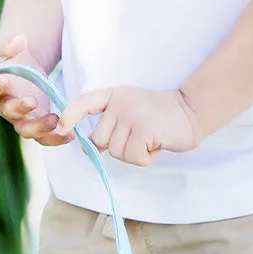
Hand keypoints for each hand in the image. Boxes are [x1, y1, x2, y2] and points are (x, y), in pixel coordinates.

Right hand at [0, 33, 72, 145]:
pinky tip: (70, 134)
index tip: (2, 80)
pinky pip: (44, 135)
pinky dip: (56, 137)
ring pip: (26, 129)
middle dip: (19, 108)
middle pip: (9, 113)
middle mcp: (4, 105)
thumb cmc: (12, 52)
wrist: (25, 61)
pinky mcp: (37, 122)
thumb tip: (19, 39)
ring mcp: (21, 117)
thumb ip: (9, 41)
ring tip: (54, 119)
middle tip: (31, 100)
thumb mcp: (8, 42)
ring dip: (39, 127)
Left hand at [55, 86, 201, 165]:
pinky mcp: (144, 129)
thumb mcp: (132, 111)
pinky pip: (132, 157)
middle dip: (118, 147)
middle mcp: (120, 103)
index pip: (86, 101)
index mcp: (115, 95)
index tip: (60, 127)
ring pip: (116, 151)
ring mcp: (132, 114)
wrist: (192, 111)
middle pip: (100, 139)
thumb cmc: (161, 117)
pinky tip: (156, 145)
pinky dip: (145, 158)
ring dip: (134, 154)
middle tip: (139, 139)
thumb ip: (112, 123)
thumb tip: (89, 147)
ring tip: (150, 140)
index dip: (71, 115)